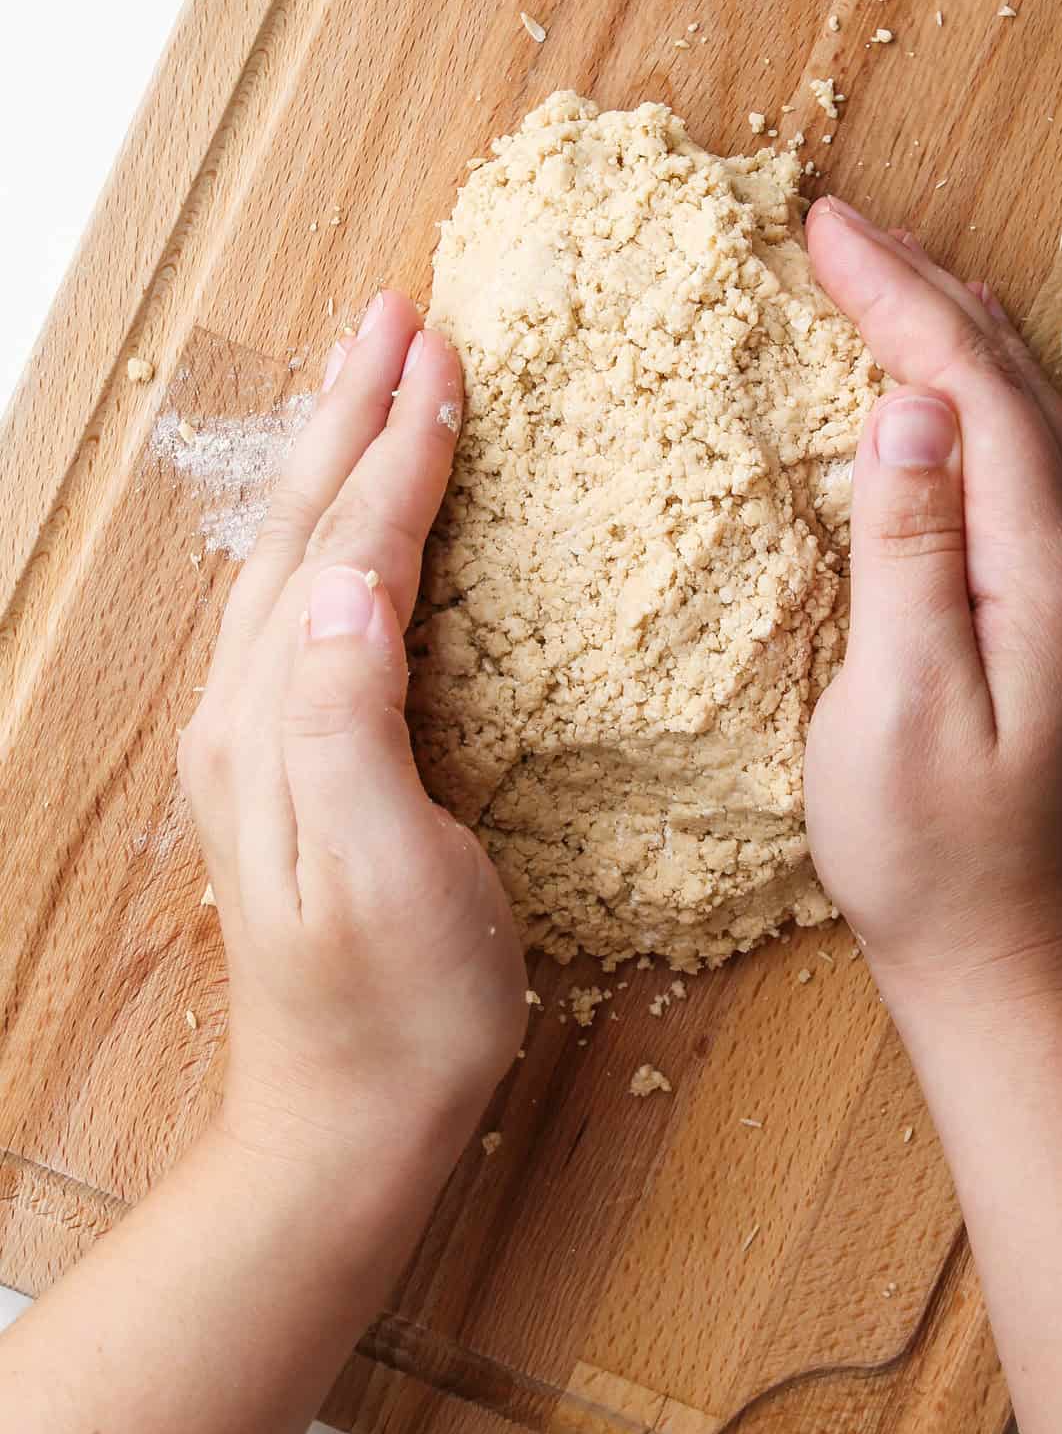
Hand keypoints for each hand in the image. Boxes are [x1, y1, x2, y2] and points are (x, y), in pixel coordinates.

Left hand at [179, 293, 525, 1184]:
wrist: (349, 1118)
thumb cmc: (400, 1005)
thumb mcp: (387, 868)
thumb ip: (349, 716)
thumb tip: (346, 579)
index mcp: (277, 723)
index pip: (343, 548)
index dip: (397, 450)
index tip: (442, 356)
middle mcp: (247, 714)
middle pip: (299, 529)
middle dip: (350, 415)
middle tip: (394, 314)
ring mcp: (261, 739)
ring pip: (294, 559)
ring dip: (336, 459)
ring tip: (375, 380)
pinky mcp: (289, 763)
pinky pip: (305, 608)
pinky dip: (338, 533)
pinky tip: (358, 521)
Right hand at [802, 201, 1061, 1004]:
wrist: (1008, 953)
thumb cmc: (931, 848)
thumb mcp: (897, 703)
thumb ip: (907, 548)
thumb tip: (908, 406)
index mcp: (1052, 570)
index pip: (972, 389)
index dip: (896, 300)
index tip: (823, 229)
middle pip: (1015, 381)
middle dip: (925, 291)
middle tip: (840, 228)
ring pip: (1030, 414)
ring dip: (955, 336)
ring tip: (883, 277)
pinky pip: (1031, 463)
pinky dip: (977, 400)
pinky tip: (942, 391)